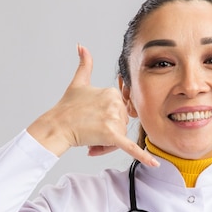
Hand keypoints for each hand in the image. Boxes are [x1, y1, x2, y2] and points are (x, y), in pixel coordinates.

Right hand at [27, 45, 158, 166]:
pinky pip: (130, 148)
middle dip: (107, 135)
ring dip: (106, 145)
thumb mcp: (78, 82)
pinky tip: (155, 165)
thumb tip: (81, 46)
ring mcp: (113, 119)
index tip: (91, 122)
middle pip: (121, 127)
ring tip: (90, 141)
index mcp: (112, 93)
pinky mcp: (111, 135)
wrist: (56, 126)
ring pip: (120, 140)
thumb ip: (84, 64)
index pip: (119, 114)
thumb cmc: (66, 108)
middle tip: (90, 134)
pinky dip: (143, 157)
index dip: (107, 122)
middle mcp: (115, 104)